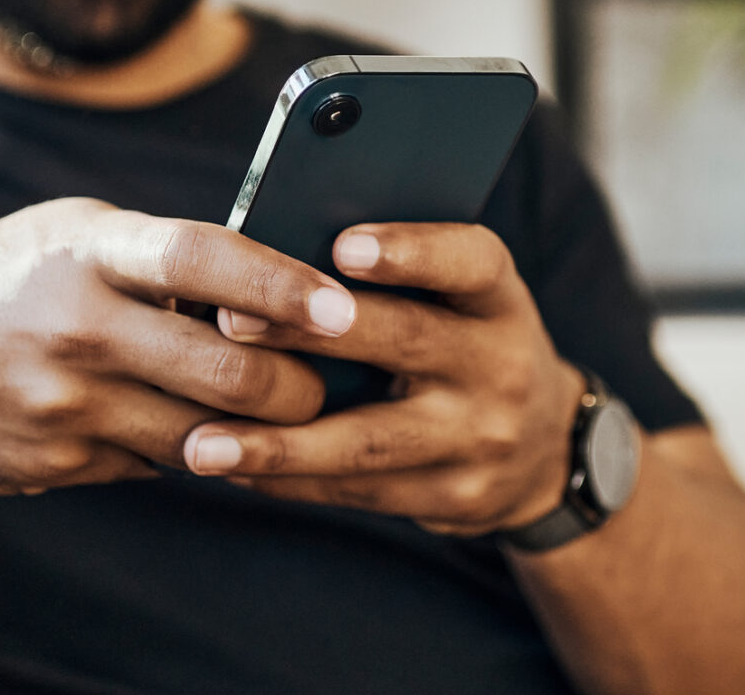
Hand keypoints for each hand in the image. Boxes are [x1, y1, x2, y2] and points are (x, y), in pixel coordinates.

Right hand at [0, 197, 358, 495]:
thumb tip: (287, 289)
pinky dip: (183, 449)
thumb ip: (169, 256)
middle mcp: (77, 325)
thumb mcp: (80, 234)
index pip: (205, 261)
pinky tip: (181, 426)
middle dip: (298, 387)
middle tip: (327, 382)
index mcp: (92, 250)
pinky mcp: (52, 462)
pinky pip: (154, 466)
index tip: (344, 307)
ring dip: (252, 432)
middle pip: (226, 372)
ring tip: (277, 412)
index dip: (282, 287)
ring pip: (203, 436)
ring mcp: (62, 403)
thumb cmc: (16, 272)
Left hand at [181, 223, 586, 535]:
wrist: (540, 451)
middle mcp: (500, 364)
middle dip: (312, 336)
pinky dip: (288, 480)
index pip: (469, 261)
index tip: (343, 248)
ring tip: (203, 444)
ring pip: (371, 439)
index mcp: (497, 297)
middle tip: (230, 325)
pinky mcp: (454, 496)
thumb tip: (273, 248)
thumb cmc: (461, 343)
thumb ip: (393, 276)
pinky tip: (230, 468)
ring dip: (280, 444)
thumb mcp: (457, 299)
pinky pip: (360, 491)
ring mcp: (481, 438)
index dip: (411, 252)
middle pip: (406, 341)